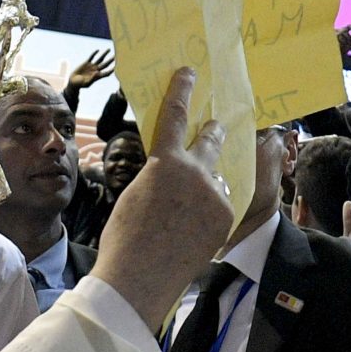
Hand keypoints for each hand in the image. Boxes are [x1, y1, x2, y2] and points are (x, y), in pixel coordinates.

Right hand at [65, 48, 113, 93]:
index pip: (106, 73)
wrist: (73, 82)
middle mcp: (96, 70)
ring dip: (104, 54)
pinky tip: (98, 50)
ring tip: (109, 49)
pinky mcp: (86, 63)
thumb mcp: (86, 83)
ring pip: (100, 59)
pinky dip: (94, 54)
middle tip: (116, 56)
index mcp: (97, 76)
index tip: (116, 67)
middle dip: (111, 60)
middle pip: (105, 64)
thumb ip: (92, 78)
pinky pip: (91, 57)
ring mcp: (92, 66)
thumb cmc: (80, 85)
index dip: (111, 70)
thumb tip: (97, 72)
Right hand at [90, 69, 232, 326]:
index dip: (183, 90)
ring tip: (191, 202)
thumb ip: (158, 176)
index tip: (190, 73)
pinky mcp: (225, 215)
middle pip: (210, 139)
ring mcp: (213, 194)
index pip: (175, 115)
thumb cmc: (125, 237)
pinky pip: (220, 203)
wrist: (140, 278)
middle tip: (215, 125)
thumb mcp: (135, 194)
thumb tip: (170, 174)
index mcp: (165, 161)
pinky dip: (210, 209)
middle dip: (212, 130)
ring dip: (208, 181)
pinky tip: (194, 228)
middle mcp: (194, 171)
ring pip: (215, 178)